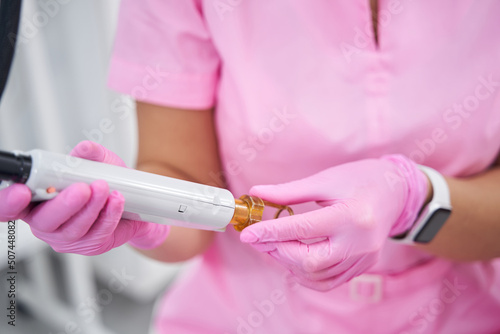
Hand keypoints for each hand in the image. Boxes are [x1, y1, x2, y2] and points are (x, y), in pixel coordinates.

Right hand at [0, 141, 168, 254]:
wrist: (135, 204)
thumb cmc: (107, 182)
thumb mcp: (98, 163)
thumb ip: (89, 155)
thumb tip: (84, 148)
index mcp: (35, 200)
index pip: (9, 207)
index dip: (8, 203)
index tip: (21, 192)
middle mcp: (46, 222)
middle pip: (45, 221)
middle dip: (64, 204)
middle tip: (82, 188)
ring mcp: (67, 237)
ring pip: (74, 228)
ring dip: (91, 207)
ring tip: (105, 188)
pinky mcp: (90, 245)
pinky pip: (98, 233)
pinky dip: (109, 215)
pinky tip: (116, 201)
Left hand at [240, 155, 428, 290]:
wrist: (394, 191)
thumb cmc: (358, 179)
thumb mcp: (323, 180)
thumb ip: (288, 191)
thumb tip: (255, 193)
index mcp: (352, 215)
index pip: (303, 229)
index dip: (271, 232)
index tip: (247, 234)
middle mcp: (361, 242)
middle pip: (309, 261)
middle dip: (277, 251)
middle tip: (258, 238)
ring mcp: (364, 259)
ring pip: (316, 275)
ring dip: (288, 263)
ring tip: (274, 245)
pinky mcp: (364, 266)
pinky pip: (328, 281)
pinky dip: (306, 274)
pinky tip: (293, 259)